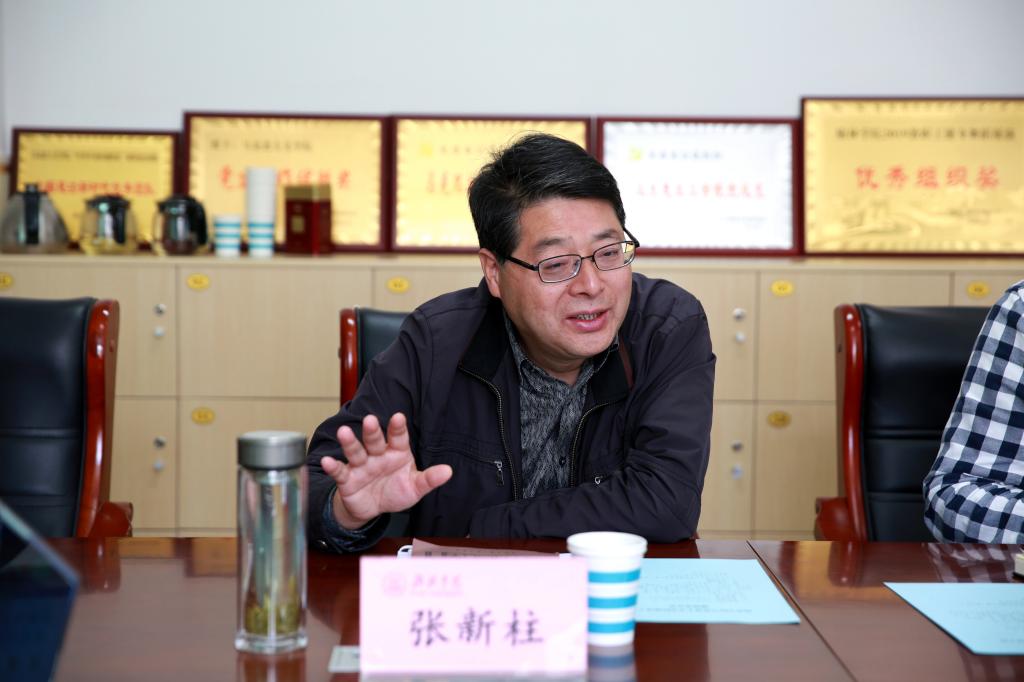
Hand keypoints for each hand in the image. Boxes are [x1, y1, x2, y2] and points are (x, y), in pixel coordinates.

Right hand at [320, 413, 451, 529]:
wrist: (373, 507)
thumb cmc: (395, 491)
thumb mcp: (415, 487)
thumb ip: (429, 479)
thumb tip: (448, 472)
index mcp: (396, 452)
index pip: (398, 437)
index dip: (397, 428)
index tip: (398, 417)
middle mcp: (378, 455)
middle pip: (375, 441)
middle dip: (372, 431)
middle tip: (370, 420)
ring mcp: (361, 465)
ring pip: (355, 451)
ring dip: (350, 442)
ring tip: (344, 432)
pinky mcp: (347, 479)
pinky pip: (340, 471)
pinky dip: (333, 467)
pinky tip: (327, 462)